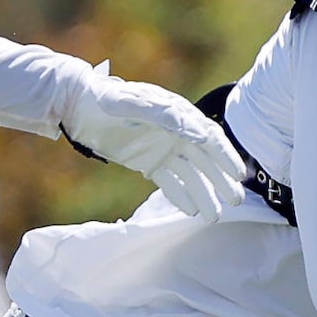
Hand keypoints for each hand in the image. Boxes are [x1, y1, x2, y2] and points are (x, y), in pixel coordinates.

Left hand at [59, 69, 245, 219]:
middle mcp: (175, 132)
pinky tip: (191, 211)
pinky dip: (179, 195)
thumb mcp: (130, 103)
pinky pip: (169, 182)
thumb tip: (197, 131)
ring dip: (204, 194)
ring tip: (213, 217)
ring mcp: (163, 149)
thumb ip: (162, 115)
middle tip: (236, 201)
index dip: (225, 156)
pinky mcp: (149, 163)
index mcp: (177, 114)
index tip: (237, 175)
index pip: (208, 137)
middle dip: (221, 180)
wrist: (79, 108)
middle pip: (205, 160)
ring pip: (189, 175)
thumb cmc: (104, 99)